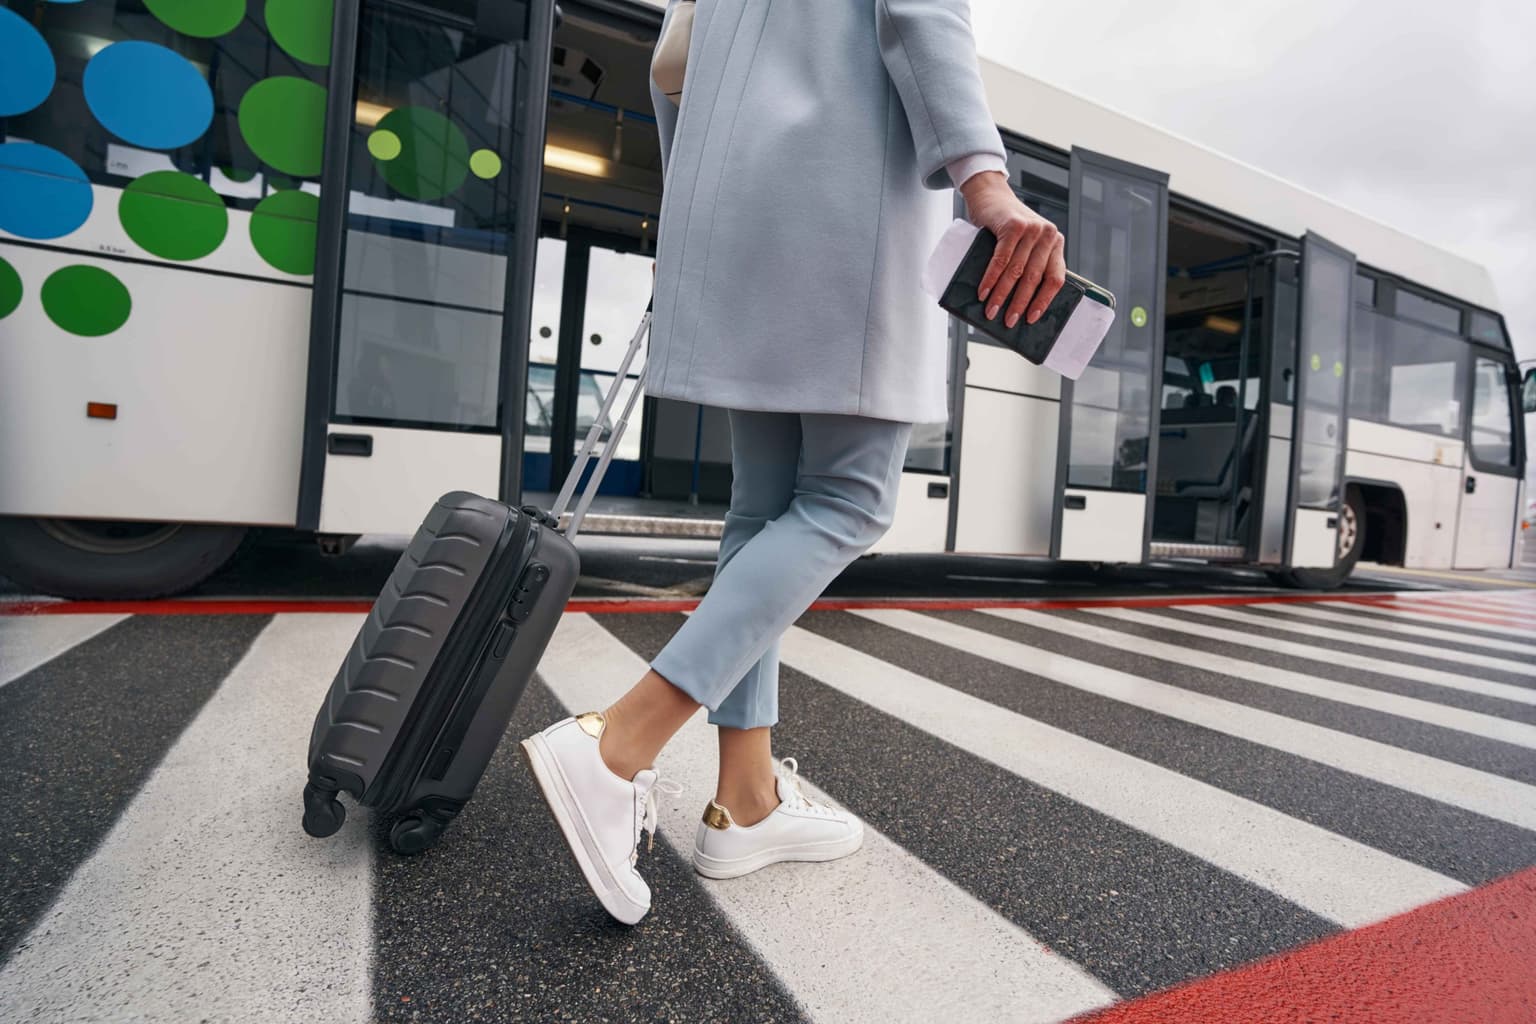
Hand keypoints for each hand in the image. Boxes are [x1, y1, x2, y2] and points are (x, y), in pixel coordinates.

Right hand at [958, 170, 1065, 326]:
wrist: (990, 195)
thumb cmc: (1006, 225)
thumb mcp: (1025, 243)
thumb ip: (1029, 263)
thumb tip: (1017, 303)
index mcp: (1055, 244)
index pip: (1055, 278)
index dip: (1043, 301)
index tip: (1032, 319)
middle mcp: (1048, 235)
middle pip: (1034, 278)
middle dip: (1019, 303)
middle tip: (1008, 321)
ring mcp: (1032, 229)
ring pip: (1016, 271)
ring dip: (1002, 295)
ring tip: (991, 311)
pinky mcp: (1013, 226)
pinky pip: (1001, 260)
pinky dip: (991, 279)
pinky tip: (983, 292)